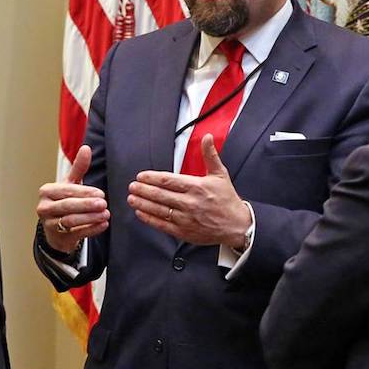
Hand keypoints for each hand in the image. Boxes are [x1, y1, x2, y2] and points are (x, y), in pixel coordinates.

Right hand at [36, 145, 109, 252]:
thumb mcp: (69, 184)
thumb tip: (86, 148)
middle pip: (67, 206)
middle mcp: (44, 207)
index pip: (67, 191)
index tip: (101, 194)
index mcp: (47, 191)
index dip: (84, 192)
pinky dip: (91, 230)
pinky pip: (76, 234)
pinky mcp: (57, 237)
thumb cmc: (64, 201)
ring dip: (90, 218)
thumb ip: (78, 168)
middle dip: (87, 205)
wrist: (56, 229)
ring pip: (70, 221)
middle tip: (104, 203)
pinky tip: (104, 225)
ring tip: (106, 215)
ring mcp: (49, 224)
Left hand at [128, 134, 250, 247]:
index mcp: (197, 187)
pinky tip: (141, 213)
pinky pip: (163, 225)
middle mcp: (190, 203)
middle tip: (132, 186)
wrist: (236, 225)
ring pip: (159, 210)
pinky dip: (150, 219)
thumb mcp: (220, 174)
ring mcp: (186, 218)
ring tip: (132, 198)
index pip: (169, 181)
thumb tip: (207, 137)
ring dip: (143, 204)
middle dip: (144, 190)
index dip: (152, 178)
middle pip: (160, 195)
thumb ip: (210, 155)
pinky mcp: (184, 232)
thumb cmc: (227, 199)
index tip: (141, 176)